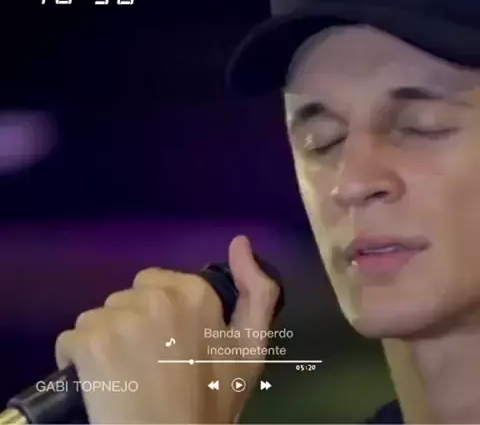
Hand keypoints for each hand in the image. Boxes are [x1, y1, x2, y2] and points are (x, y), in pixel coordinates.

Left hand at [55, 235, 279, 423]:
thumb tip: (240, 241)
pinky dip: (78, 358)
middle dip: (134, 322)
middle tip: (148, 362)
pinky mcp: (90, 343)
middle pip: (127, 297)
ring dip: (106, 339)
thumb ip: (257, 293)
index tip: (167, 342)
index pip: (156, 281)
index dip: (158, 312)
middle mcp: (158, 297)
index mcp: (196, 293)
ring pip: (100, 316)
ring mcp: (122, 318)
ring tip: (123, 374)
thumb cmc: (211, 402)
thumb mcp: (250, 349)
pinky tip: (97, 382)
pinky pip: (72, 339)